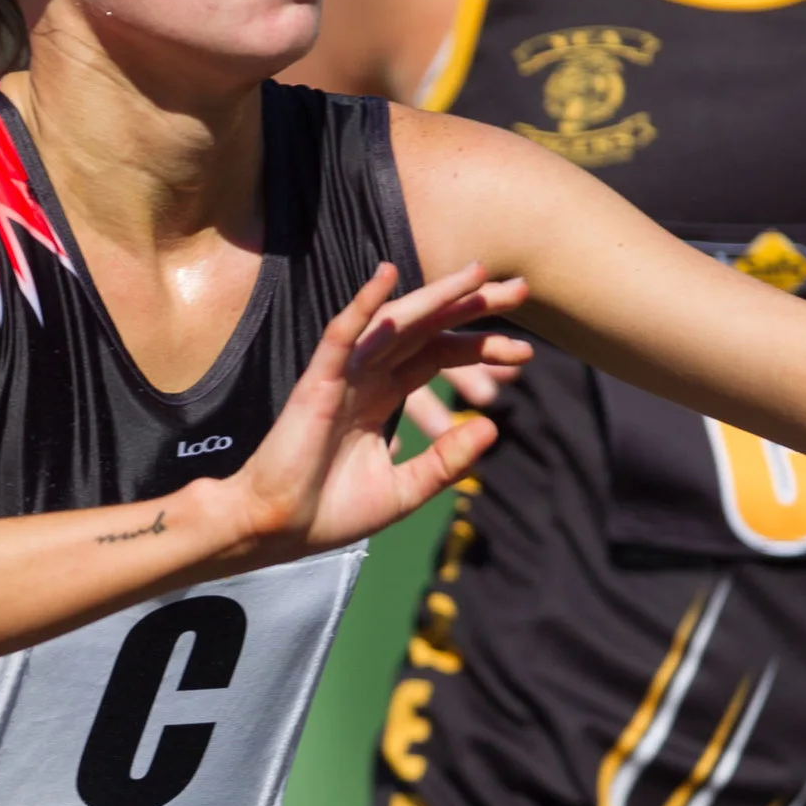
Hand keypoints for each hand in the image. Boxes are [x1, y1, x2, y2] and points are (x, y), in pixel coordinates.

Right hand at [227, 262, 530, 562]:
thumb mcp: (405, 490)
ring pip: (396, 324)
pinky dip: (363, 304)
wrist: (278, 530)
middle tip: (521, 290)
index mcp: (383, 398)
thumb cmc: (329, 512)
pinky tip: (387, 275)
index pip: (439, 357)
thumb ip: (445, 459)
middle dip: (472, 309)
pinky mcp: (318, 382)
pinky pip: (342, 334)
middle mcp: (366, 377)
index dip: (480, 349)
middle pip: (427, 330)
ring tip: (478, 274)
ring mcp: (342, 375)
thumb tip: (491, 425)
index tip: (527, 353)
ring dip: (436, 297)